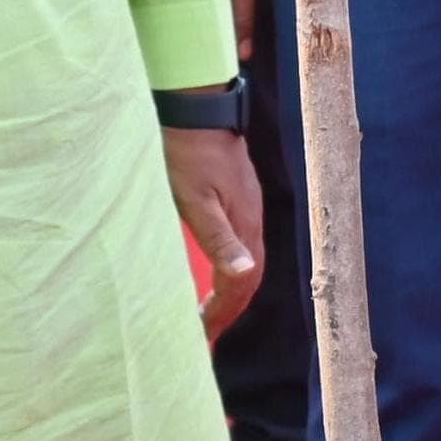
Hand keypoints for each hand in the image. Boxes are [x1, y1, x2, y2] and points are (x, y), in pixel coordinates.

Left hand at [165, 125, 263, 335]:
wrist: (197, 109)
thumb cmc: (189, 155)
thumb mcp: (196, 201)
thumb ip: (218, 239)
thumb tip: (243, 274)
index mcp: (244, 226)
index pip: (242, 281)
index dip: (225, 310)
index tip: (205, 332)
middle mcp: (251, 220)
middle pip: (250, 275)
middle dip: (231, 306)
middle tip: (207, 329)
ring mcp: (247, 207)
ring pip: (247, 259)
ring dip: (232, 288)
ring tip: (213, 307)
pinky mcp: (238, 197)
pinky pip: (241, 243)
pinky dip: (231, 266)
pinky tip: (218, 268)